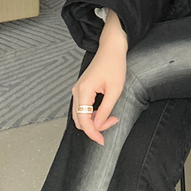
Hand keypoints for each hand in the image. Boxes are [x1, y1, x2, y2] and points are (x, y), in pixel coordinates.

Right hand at [71, 11, 127, 143]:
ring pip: (80, 114)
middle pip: (79, 119)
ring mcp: (78, 90)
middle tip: (111, 123)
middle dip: (94, 127)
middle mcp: (76, 92)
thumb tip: (98, 126)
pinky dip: (91, 114)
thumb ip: (105, 110)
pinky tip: (104, 112)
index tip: (102, 141)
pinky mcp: (82, 89)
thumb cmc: (114, 65)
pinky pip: (82, 107)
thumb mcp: (114, 90)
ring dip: (93, 121)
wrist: (111, 48)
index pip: (83, 120)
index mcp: (83, 91)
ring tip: (110, 117)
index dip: (92, 133)